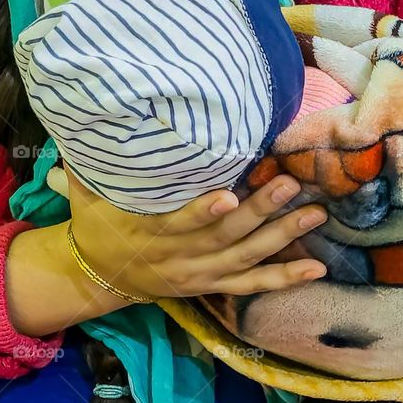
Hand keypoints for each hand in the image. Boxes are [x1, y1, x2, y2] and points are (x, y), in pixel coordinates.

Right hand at [62, 166, 328, 303]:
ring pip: (246, 258)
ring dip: (282, 237)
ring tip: (314, 215)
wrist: (98, 275)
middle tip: (288, 185)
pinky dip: (284, 278)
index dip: (203, 212)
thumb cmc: (96, 224)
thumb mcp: (86, 195)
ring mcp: (200, 275)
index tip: (228, 196)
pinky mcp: (214, 285)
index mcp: (148, 234)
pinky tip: (316, 269)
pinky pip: (253, 285)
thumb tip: (88, 117)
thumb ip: (91, 163)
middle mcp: (179, 258)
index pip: (178, 223)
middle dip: (258, 212)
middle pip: (224, 237)